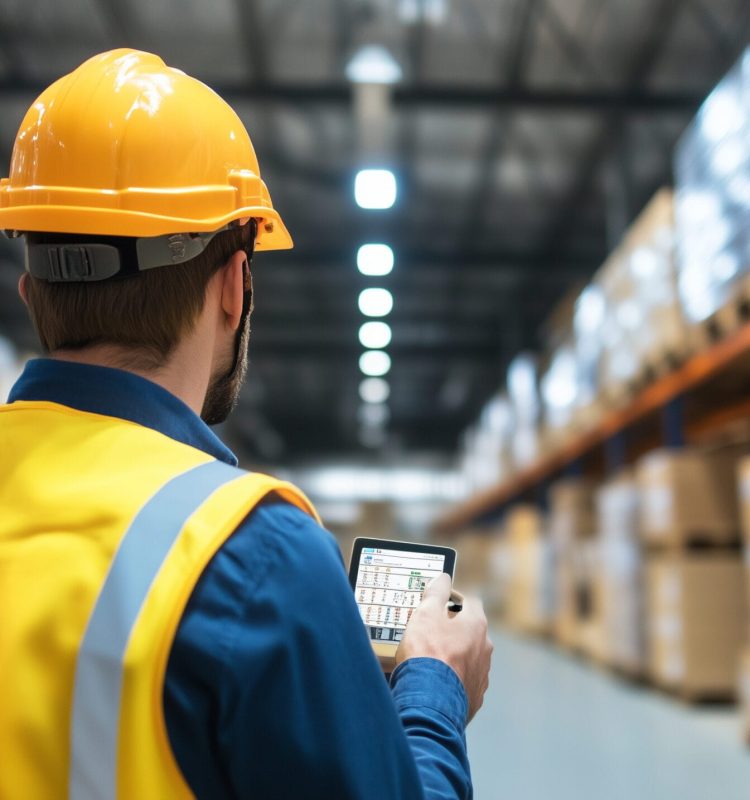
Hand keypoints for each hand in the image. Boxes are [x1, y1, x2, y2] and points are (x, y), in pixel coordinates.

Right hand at [395, 573, 492, 722]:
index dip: (453, 597)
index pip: (470, 602)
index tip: (440, 599)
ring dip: (453, 654)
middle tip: (430, 628)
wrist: (430, 703)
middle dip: (452, 627)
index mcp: (476, 625)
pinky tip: (434, 681)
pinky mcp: (473, 698)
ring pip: (468, 657)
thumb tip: (443, 578)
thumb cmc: (428, 654)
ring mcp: (481, 675)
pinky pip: (463, 682)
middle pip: (470, 631)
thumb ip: (435, 592)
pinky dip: (451, 678)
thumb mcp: (425, 614)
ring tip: (429, 658)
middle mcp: (485, 649)